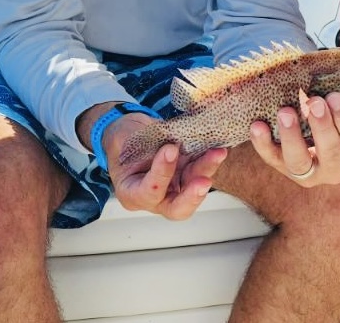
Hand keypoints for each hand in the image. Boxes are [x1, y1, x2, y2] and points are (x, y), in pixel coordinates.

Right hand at [87, 106, 226, 220]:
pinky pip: (200, 170)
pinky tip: (218, 148)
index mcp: (132, 193)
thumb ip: (139, 144)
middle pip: (177, 208)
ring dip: (207, 170)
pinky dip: (209, 160)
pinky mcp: (187, 172)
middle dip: (192, 196)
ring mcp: (174, 185)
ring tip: (217, 153)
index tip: (169, 149)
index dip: (161, 173)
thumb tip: (167, 143)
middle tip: (203, 182)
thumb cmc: (122, 140)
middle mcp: (157, 196)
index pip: (149, 193)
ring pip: (194, 186)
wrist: (131, 131)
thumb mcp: (121, 140)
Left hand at [248, 90, 339, 186]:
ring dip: (292, 136)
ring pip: (299, 161)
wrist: (310, 138)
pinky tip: (257, 125)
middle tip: (314, 101)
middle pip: (331, 153)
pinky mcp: (282, 167)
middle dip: (322, 126)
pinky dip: (262, 143)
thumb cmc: (332, 116)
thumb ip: (338, 99)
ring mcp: (307, 172)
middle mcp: (334, 169)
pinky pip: (271, 158)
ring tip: (286, 112)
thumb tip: (332, 68)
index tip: (335, 96)